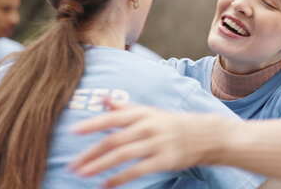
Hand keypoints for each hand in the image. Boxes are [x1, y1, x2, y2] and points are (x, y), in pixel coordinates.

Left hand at [70, 100, 227, 187]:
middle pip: (114, 139)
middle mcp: (149, 126)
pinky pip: (137, 170)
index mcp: (144, 113)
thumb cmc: (174, 123)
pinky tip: (106, 185)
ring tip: (82, 174)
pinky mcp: (165, 160)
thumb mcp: (151, 112)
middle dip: (90, 153)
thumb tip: (103, 100)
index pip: (113, 118)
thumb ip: (126, 108)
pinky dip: (120, 178)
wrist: (207, 135)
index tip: (74, 131)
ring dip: (100, 165)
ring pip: (122, 155)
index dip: (93, 124)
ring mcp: (158, 143)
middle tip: (72, 164)